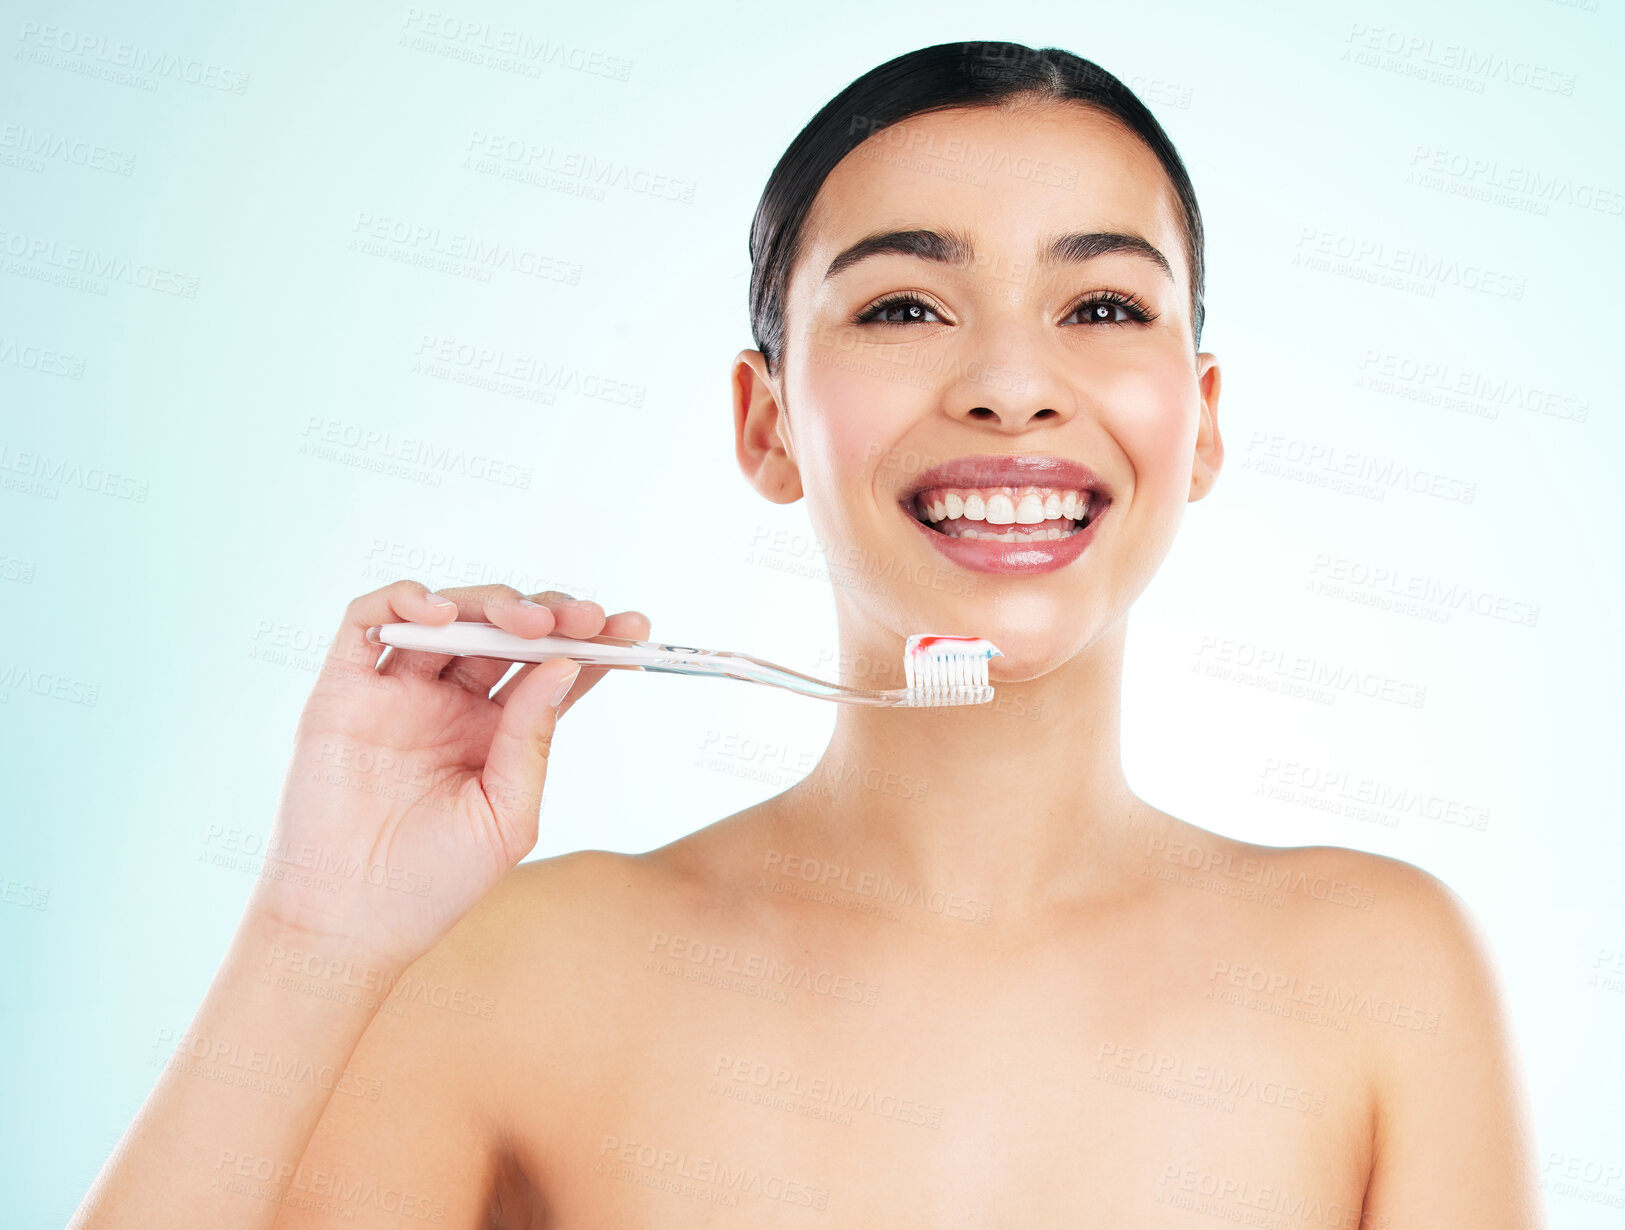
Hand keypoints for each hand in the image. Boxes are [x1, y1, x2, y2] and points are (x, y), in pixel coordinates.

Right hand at [247, 580, 647, 968]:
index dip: (592, 644)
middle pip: (504, 633)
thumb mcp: (508, 816)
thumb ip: (532, 741)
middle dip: (552, 616)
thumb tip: (563, 665)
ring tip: (531, 623)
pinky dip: (404, 599)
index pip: (549, 670)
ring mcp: (396, 693)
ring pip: (448, 616)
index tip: (635, 629)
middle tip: (591, 618)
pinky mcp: (342, 691)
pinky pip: (366, 622)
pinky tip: (445, 612)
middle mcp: (449, 703)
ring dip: (494, 604)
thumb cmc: (433, 884)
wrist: (351, 928)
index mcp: (494, 733)